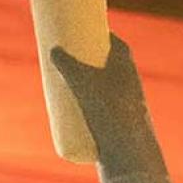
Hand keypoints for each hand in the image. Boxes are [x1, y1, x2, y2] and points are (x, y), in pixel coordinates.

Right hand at [50, 35, 163, 175]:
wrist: (130, 151)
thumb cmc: (108, 110)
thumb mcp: (81, 82)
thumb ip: (66, 63)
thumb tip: (52, 51)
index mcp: (126, 65)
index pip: (114, 42)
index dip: (97, 35)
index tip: (79, 32)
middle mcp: (130, 82)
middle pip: (107, 64)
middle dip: (87, 60)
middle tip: (64, 58)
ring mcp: (126, 104)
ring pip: (105, 87)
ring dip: (88, 82)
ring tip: (64, 82)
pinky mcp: (119, 124)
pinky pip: (104, 108)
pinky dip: (90, 104)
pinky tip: (76, 106)